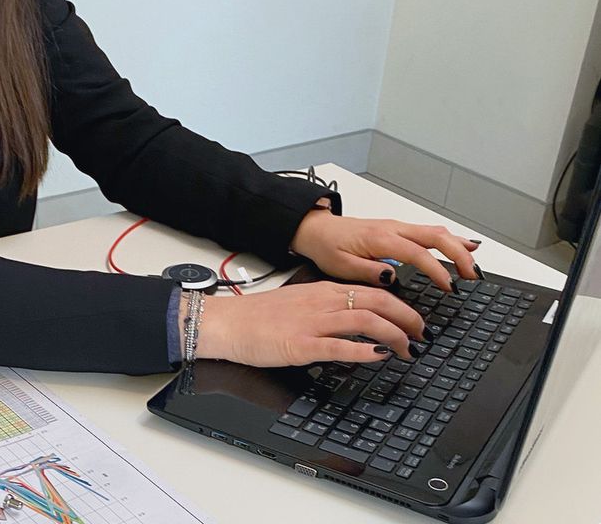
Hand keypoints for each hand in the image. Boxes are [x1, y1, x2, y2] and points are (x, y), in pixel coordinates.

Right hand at [194, 282, 426, 366]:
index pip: (372, 291)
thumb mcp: (299, 302)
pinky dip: (364, 352)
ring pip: (365, 320)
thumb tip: (356, 320)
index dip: (402, 306)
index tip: (415, 322)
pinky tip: (378, 358)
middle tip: (422, 336)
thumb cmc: (259, 316)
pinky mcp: (301, 345)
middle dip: (407, 319)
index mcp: (322, 291)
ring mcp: (312, 323)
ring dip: (394, 335)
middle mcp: (322, 303)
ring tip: (408, 350)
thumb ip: (328, 308)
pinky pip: (339, 346)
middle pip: (376, 302)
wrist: (227, 323)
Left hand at [289, 201, 481, 292]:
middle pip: (436, 236)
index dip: (437, 271)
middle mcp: (393, 229)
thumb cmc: (327, 247)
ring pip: (436, 231)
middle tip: (473, 277)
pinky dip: (450, 239)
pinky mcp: (397, 230)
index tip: (450, 287)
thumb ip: (368, 271)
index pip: (418, 254)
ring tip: (475, 266)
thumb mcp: (340, 266)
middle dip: (459, 255)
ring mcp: (397, 227)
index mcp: (380, 239)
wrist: (316, 229)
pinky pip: (429, 231)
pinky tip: (465, 245)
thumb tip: (392, 276)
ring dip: (459, 246)